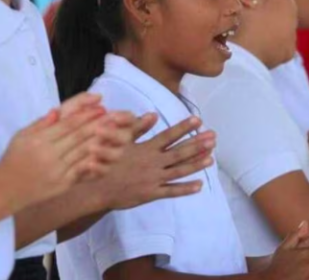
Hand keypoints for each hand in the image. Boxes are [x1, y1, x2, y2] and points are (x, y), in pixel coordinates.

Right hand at [0, 97, 114, 212]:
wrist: (6, 190)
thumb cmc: (13, 159)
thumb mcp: (21, 136)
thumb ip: (40, 123)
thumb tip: (58, 110)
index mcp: (39, 140)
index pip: (68, 124)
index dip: (86, 114)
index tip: (100, 107)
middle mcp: (49, 155)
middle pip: (79, 136)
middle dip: (98, 124)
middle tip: (114, 115)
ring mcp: (58, 171)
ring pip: (84, 152)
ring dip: (101, 140)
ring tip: (114, 130)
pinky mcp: (63, 184)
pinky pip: (83, 170)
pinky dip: (96, 160)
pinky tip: (106, 151)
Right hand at [90, 116, 215, 209]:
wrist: (95, 189)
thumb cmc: (105, 162)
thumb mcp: (118, 141)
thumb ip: (137, 127)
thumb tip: (153, 114)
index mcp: (145, 148)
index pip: (168, 135)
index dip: (184, 128)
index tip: (198, 120)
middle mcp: (153, 163)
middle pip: (179, 152)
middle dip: (197, 144)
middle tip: (213, 138)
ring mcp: (153, 179)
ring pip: (179, 171)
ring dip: (196, 164)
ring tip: (212, 158)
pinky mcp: (151, 193)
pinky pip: (171, 191)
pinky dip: (185, 189)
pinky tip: (199, 185)